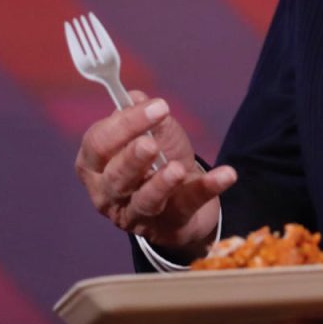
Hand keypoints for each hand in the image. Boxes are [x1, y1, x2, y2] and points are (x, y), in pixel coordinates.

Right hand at [73, 90, 236, 254]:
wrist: (182, 196)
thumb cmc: (157, 159)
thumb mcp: (151, 131)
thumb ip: (140, 114)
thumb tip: (134, 97)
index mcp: (95, 165)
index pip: (99, 144)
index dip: (124, 125)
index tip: (158, 106)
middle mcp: (108, 194)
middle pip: (115, 178)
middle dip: (133, 159)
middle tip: (150, 144)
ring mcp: (136, 215)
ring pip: (145, 201)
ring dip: (161, 184)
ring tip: (176, 168)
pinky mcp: (170, 226)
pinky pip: (188, 206)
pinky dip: (208, 188)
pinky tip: (227, 174)